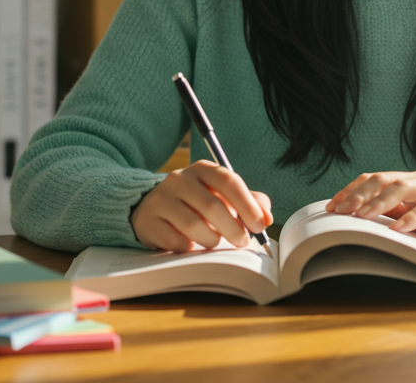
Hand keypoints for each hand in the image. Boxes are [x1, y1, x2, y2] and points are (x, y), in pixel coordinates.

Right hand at [132, 160, 272, 251]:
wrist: (153, 209)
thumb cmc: (196, 203)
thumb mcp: (222, 196)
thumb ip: (248, 203)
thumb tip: (267, 218)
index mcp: (202, 169)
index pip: (228, 180)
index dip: (247, 204)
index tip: (260, 225)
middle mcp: (179, 179)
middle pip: (212, 205)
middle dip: (233, 228)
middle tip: (243, 241)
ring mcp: (161, 199)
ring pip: (193, 225)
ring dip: (211, 239)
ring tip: (215, 242)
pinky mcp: (148, 220)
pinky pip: (175, 240)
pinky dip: (189, 247)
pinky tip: (191, 244)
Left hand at [325, 170, 415, 252]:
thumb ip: (394, 215)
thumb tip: (357, 224)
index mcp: (409, 182)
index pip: (373, 179)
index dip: (350, 191)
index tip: (330, 207)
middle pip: (384, 179)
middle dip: (359, 195)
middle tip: (340, 212)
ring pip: (404, 187)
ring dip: (380, 202)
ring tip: (362, 217)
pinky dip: (414, 218)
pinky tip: (399, 229)